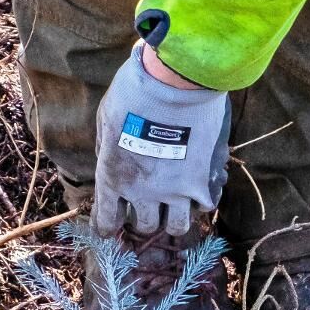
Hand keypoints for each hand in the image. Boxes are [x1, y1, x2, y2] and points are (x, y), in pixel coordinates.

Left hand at [93, 45, 229, 237]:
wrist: (173, 81)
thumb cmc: (133, 93)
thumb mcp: (105, 119)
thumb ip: (105, 147)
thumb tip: (106, 158)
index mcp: (112, 177)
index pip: (106, 220)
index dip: (108, 227)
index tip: (112, 227)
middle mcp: (141, 192)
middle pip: (143, 226)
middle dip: (143, 219)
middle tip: (148, 208)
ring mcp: (173, 191)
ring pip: (176, 228)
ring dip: (174, 221)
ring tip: (177, 208)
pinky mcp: (201, 183)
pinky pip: (205, 207)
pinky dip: (202, 201)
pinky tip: (200, 190)